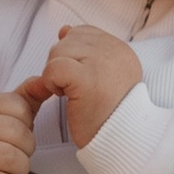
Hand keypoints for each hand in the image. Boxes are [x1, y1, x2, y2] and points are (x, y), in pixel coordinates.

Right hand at [0, 86, 40, 173]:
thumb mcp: (7, 116)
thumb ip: (28, 97)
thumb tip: (46, 79)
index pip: (20, 108)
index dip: (26, 125)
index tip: (13, 135)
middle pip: (19, 133)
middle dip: (25, 149)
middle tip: (13, 154)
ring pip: (13, 157)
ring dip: (19, 167)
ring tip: (7, 168)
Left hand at [33, 25, 142, 148]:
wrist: (120, 143)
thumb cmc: (108, 116)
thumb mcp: (103, 77)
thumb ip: (87, 51)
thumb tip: (65, 29)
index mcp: (121, 50)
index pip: (84, 33)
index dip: (74, 56)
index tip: (82, 80)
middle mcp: (115, 51)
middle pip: (68, 40)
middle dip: (63, 64)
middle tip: (77, 90)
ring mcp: (102, 62)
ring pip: (58, 51)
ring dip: (57, 75)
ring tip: (74, 94)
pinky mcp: (86, 77)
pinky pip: (53, 68)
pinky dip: (51, 83)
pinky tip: (64, 97)